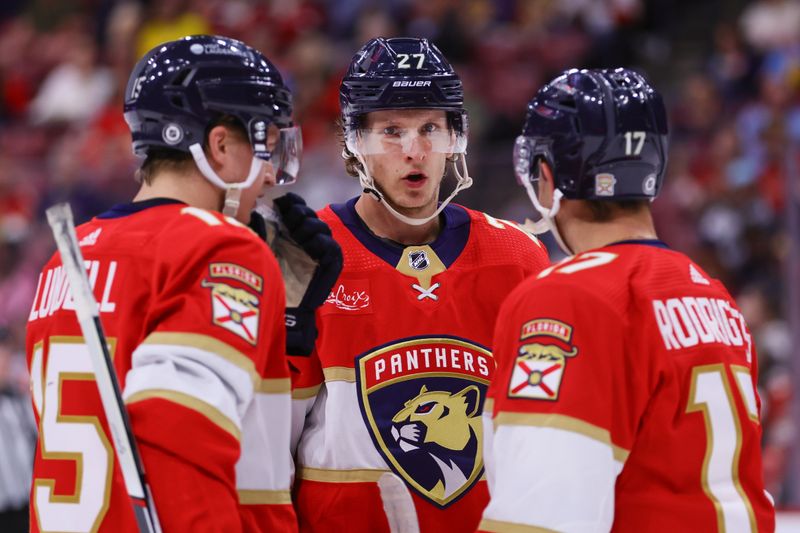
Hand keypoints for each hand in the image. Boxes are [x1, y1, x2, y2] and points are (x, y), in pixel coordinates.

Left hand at [252, 193, 341, 354]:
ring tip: (299, 233)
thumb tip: (254, 211)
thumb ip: (259, 230)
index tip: (280, 203)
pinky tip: (309, 245)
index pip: (296, 207)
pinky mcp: (331, 264)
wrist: (280, 308)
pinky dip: (322, 242)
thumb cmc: (270, 280)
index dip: (291, 203)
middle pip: (309, 215)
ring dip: (310, 226)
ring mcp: (320, 251)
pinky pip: (331, 247)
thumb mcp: (260, 249)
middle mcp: (305, 238)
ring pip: (321, 228)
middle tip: (290, 219)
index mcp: (289, 231)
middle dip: (300, 213)